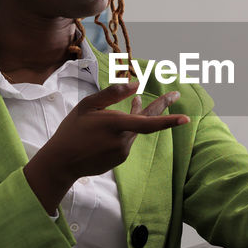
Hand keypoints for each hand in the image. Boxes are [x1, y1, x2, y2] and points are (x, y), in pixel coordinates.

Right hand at [24, 83, 188, 213]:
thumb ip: (112, 94)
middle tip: (175, 95)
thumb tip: (136, 85)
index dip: (168, 120)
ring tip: (137, 101)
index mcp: (117, 125)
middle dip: (162, 107)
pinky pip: (127, 141)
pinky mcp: (120, 159)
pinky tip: (113, 127)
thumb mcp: (88, 106)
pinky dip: (126, 131)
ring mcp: (123, 152)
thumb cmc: (73, 129)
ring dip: (137, 117)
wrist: (62, 162)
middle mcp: (123, 140)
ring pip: (135, 131)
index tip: (185, 118)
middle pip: (148, 122)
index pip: (148, 122)